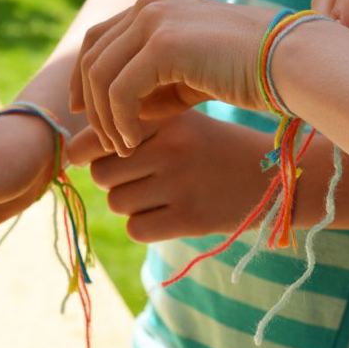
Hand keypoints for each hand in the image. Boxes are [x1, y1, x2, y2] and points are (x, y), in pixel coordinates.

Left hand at [67, 110, 273, 241]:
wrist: (275, 176)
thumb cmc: (215, 146)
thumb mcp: (181, 121)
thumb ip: (133, 126)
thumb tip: (74, 150)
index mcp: (165, 118)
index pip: (95, 137)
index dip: (86, 151)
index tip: (93, 155)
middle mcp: (171, 148)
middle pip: (102, 174)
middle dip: (114, 178)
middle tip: (141, 174)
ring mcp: (181, 184)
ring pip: (117, 203)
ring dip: (130, 202)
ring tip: (161, 192)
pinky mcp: (190, 219)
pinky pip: (137, 229)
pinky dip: (145, 225)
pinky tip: (169, 212)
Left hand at [70, 0, 276, 155]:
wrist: (291, 62)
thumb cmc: (248, 73)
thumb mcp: (190, 77)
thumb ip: (152, 86)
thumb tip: (114, 114)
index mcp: (155, 4)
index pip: (99, 39)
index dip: (84, 77)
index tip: (83, 112)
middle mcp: (149, 4)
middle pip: (92, 56)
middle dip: (90, 102)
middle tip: (102, 140)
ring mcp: (155, 19)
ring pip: (101, 75)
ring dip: (105, 117)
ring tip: (123, 146)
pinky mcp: (164, 44)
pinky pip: (120, 90)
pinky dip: (120, 121)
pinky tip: (134, 142)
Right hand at [311, 0, 348, 96]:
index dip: (342, 8)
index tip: (340, 38)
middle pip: (333, 0)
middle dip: (325, 22)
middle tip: (326, 52)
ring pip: (326, 25)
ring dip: (323, 42)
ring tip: (327, 67)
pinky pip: (334, 51)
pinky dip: (326, 60)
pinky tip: (329, 76)